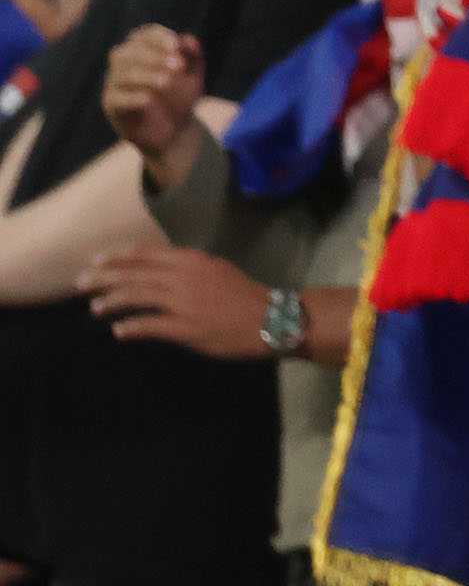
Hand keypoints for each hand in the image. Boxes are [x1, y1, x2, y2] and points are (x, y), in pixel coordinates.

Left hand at [78, 247, 274, 357]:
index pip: (146, 255)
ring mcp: (184, 302)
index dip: (118, 257)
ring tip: (95, 307)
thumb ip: (187, 269)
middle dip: (104, 277)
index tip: (96, 260)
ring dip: (112, 302)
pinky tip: (118, 330)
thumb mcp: (215, 270)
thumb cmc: (243, 295)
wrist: (271, 318)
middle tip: (80, 282)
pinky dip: (131, 327)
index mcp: (192, 260)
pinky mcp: (186, 327)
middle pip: (135, 274)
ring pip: (138, 297)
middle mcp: (184, 277)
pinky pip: (151, 325)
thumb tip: (158, 270)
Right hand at [100, 27, 201, 162]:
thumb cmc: (181, 96)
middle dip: (154, 56)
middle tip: (178, 66)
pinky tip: (148, 99)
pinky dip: (131, 97)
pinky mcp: (111, 105)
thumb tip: (187, 39)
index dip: (158, 38)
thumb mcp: (193, 75)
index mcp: (142, 49)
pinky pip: (115, 98)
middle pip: (129, 52)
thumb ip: (192, 56)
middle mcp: (123, 63)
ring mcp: (114, 83)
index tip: (175, 46)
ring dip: (146, 75)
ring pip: (122, 74)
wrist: (175, 130)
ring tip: (167, 82)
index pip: (144, 35)